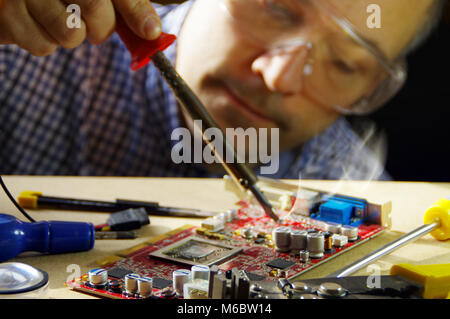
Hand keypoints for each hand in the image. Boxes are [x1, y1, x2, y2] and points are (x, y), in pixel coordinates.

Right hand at [0, 0, 160, 55]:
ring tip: (59, 16)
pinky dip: (46, 42)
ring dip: (71, 36)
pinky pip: (43, 47)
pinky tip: (37, 22)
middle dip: (101, 28)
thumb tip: (151, 31)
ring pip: (68, 36)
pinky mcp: (4, 14)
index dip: (135, 11)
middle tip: (93, 22)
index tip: (150, 32)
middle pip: (94, 9)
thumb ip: (127, 5)